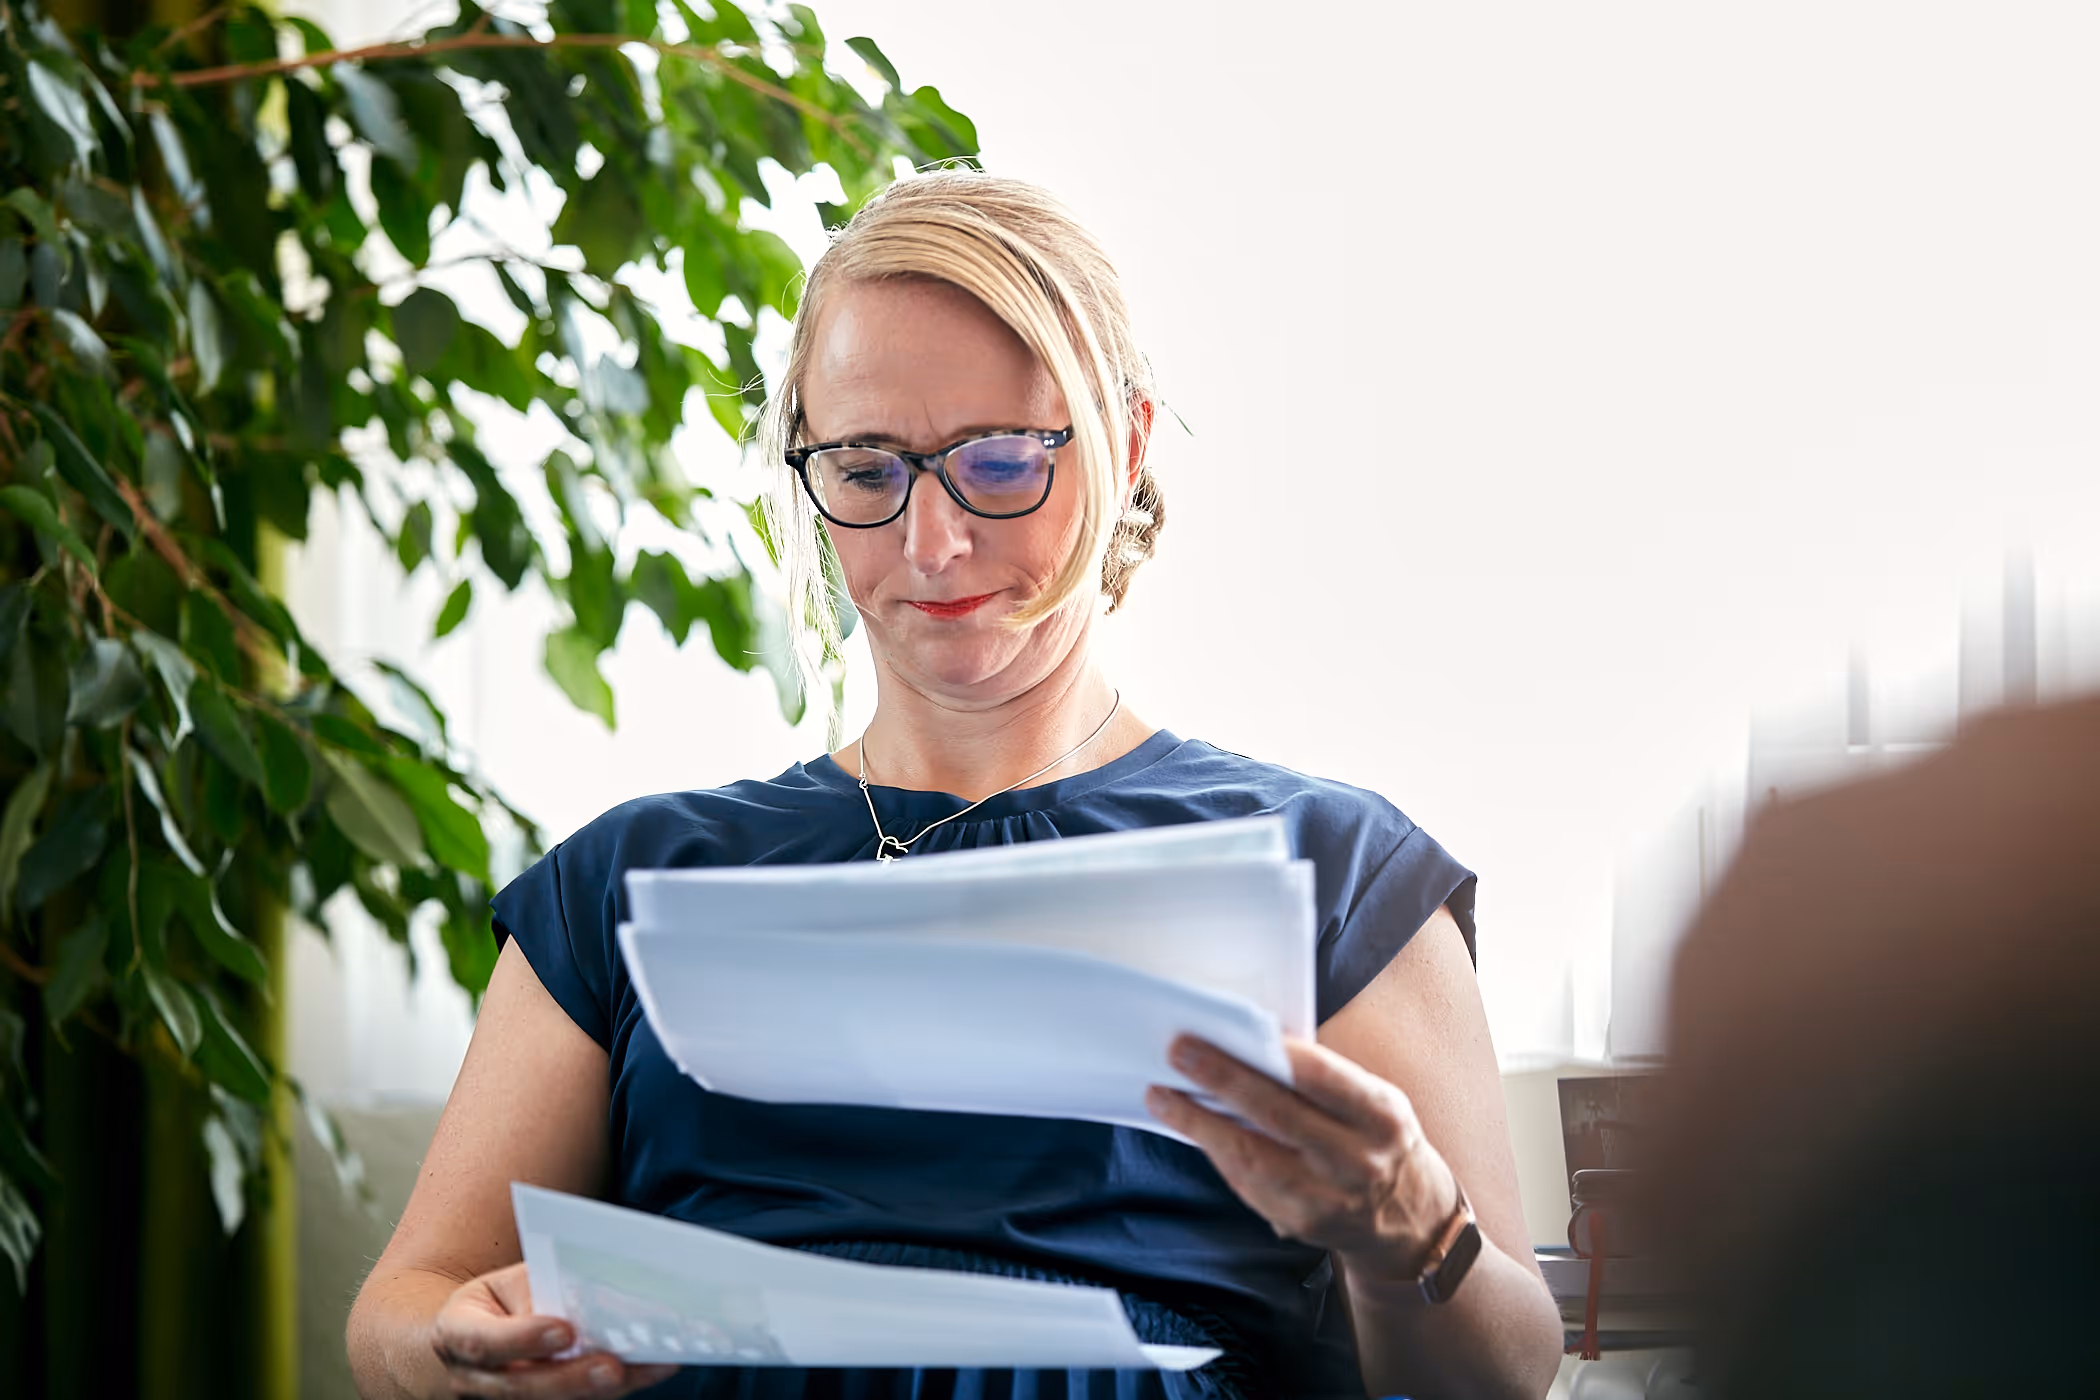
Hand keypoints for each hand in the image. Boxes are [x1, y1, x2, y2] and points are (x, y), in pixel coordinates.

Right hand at [429, 1261, 677, 1397]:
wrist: (470, 1338)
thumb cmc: (498, 1304)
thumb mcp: (507, 1285)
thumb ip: (540, 1289)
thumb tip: (597, 1289)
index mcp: (455, 1334)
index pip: (482, 1342)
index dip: (523, 1339)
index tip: (565, 1331)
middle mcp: (472, 1380)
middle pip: (521, 1388)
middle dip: (572, 1379)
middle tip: (614, 1365)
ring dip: (603, 1389)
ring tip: (650, 1366)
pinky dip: (613, 1391)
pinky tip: (648, 1370)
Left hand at [1145, 1035, 1458, 1288]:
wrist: (1408, 1217)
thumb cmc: (1378, 1140)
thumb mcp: (1373, 1102)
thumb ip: (1324, 1080)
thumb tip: (1251, 1045)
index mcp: (1382, 1117)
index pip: (1323, 1078)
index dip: (1275, 1054)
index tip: (1231, 1030)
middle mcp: (1358, 1160)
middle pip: (1278, 1115)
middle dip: (1222, 1079)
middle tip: (1179, 1052)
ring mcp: (1327, 1197)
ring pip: (1251, 1156)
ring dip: (1199, 1123)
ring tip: (1163, 1094)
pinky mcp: (1300, 1222)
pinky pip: (1247, 1183)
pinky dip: (1215, 1151)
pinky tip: (1190, 1128)